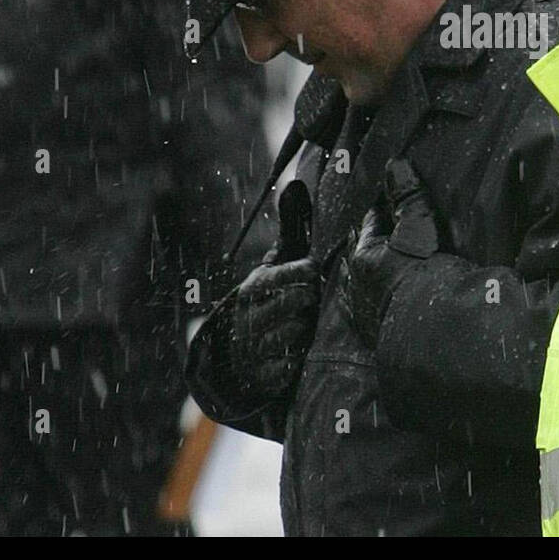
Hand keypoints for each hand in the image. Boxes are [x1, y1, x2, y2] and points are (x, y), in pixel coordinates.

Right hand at [230, 179, 318, 398]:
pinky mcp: (263, 376)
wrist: (241, 349)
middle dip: (307, 301)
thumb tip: (295, 184)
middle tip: (317, 297)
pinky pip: (286, 368)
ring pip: (290, 336)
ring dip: (305, 330)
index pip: (276, 276)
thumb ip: (290, 225)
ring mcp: (254, 348)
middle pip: (289, 305)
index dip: (299, 272)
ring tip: (311, 322)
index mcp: (254, 287)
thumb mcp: (278, 261)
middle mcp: (250, 318)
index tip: (315, 270)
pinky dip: (296, 359)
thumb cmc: (273, 294)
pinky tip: (304, 349)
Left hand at [346, 159, 438, 346]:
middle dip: (374, 241)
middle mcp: (358, 284)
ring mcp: (367, 312)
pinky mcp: (379, 336)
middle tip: (390, 230)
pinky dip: (383, 299)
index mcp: (364, 255)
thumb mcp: (421, 229)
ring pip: (366, 283)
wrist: (434, 340)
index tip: (388, 201)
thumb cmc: (427, 278)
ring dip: (377, 272)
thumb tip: (394, 165)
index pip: (371, 222)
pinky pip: (377, 309)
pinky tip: (394, 300)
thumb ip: (408, 198)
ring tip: (392, 265)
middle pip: (364, 253)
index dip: (381, 209)